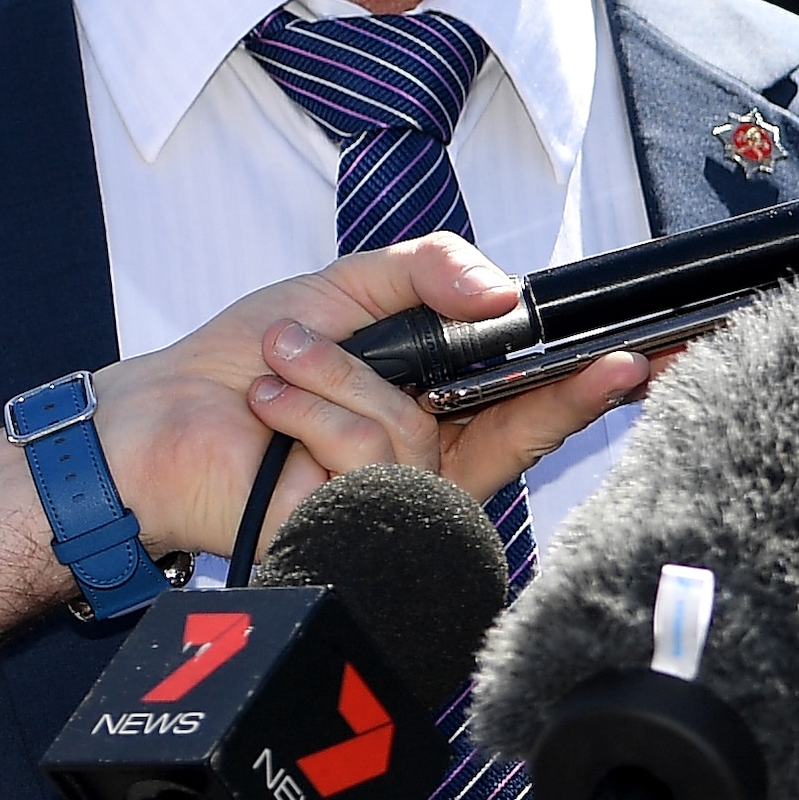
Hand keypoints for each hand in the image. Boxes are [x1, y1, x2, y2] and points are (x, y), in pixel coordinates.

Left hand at [90, 235, 644, 558]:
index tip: (646, 353)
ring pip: (418, 428)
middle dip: (574, 391)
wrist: (152, 421)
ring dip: (340, 375)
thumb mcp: (347, 289)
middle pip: (529, 430)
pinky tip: (269, 406)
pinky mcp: (359, 528)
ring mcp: (399, 502)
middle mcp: (433, 459)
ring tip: (279, 363)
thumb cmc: (238, 364)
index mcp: (440, 406)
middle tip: (620, 361)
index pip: (536, 396)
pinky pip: (369, 456)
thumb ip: (429, 271)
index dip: (596, 378)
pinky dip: (312, 413)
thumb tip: (504, 292)